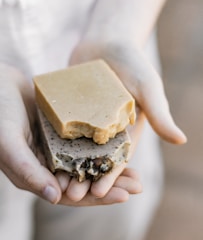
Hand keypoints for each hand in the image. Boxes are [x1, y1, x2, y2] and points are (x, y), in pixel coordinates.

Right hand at [0, 63, 141, 206]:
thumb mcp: (8, 143)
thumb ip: (28, 172)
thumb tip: (56, 198)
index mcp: (35, 176)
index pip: (71, 195)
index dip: (98, 197)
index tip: (125, 196)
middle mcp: (48, 166)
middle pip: (85, 182)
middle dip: (112, 185)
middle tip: (139, 185)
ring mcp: (56, 149)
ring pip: (88, 165)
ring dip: (111, 169)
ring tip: (136, 171)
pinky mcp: (62, 133)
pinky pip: (87, 144)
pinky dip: (103, 148)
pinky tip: (121, 146)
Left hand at [60, 39, 186, 204]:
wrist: (107, 42)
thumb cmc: (132, 63)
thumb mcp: (148, 88)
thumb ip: (160, 114)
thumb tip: (181, 140)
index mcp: (125, 133)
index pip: (118, 160)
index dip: (109, 177)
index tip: (99, 192)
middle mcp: (104, 133)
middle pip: (94, 161)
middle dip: (85, 179)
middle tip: (71, 196)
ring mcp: (85, 124)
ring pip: (75, 151)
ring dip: (67, 169)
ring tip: (56, 183)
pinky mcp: (69, 113)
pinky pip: (60, 131)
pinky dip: (54, 145)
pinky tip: (44, 157)